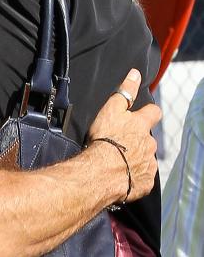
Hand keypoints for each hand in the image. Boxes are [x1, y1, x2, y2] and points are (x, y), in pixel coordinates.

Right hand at [87, 68, 160, 202]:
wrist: (102, 171)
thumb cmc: (104, 138)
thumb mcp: (111, 108)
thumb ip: (125, 91)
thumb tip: (135, 74)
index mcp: (142, 125)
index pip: (154, 112)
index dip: (148, 112)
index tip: (140, 113)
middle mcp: (150, 144)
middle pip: (148, 137)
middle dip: (138, 137)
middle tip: (120, 139)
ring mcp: (149, 164)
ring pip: (145, 156)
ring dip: (135, 155)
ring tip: (118, 157)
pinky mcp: (145, 182)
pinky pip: (141, 175)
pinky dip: (134, 173)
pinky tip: (121, 172)